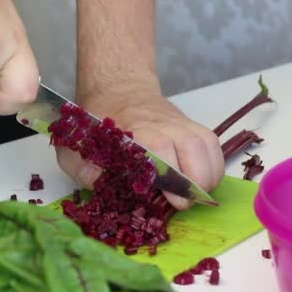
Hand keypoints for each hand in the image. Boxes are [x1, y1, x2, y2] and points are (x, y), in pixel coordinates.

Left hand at [56, 92, 224, 209]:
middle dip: (196, 181)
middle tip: (186, 203)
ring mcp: (180, 123)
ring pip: (207, 145)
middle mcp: (163, 124)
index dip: (171, 175)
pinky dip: (215, 165)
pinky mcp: (191, 126)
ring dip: (210, 174)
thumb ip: (84, 167)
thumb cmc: (98, 120)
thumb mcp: (76, 144)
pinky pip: (212, 144)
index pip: (161, 148)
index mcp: (134, 128)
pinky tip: (205, 182)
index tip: (174, 200)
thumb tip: (100, 184)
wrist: (119, 88)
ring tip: (199, 195)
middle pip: (192, 147)